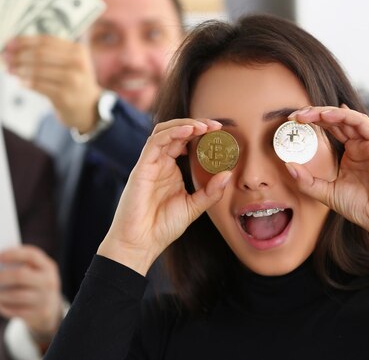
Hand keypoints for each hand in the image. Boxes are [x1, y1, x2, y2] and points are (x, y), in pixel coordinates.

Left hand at [0, 245, 62, 345]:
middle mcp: (48, 281)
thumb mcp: (35, 271)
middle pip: (21, 275)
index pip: (31, 255)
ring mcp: (44, 298)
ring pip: (18, 295)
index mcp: (47, 266)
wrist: (51, 307)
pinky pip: (17, 311)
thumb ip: (20, 265)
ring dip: (1, 294)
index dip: (13, 254)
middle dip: (1, 276)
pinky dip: (5, 308)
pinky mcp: (39, 313)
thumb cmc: (35, 283)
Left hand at [2, 35, 101, 133]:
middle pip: (41, 54)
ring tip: (10, 69)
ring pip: (38, 70)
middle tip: (5, 57)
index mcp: (77, 50)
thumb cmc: (74, 83)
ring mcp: (72, 80)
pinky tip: (20, 82)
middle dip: (19, 54)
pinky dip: (27, 83)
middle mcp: (77, 63)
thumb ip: (50, 53)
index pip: (46, 40)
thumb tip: (17, 47)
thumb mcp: (70, 63)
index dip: (24, 41)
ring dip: (20, 69)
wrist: (89, 108)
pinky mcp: (64, 96)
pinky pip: (39, 86)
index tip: (8, 43)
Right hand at [97, 118, 232, 275]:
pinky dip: (171, 134)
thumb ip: (210, 192)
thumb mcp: (193, 208)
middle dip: (195, 124)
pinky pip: (154, 143)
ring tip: (203, 126)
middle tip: (215, 125)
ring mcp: (150, 164)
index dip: (201, 132)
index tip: (220, 131)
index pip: (184, 141)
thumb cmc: (162, 227)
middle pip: (174, 132)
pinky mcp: (141, 168)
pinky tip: (187, 132)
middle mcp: (159, 163)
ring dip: (184, 125)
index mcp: (171, 169)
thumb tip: (228, 174)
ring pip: (163, 132)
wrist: (141, 243)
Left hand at [286, 105, 368, 243]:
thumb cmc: (362, 207)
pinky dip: (344, 115)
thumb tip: (288, 165)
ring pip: (346, 117)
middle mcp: (359, 145)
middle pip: (335, 121)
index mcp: (349, 154)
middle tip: (296, 115)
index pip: (329, 131)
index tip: (293, 123)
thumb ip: (306, 180)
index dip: (312, 124)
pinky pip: (361, 122)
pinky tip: (326, 115)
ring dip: (325, 112)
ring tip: (307, 114)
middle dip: (314, 115)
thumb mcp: (326, 193)